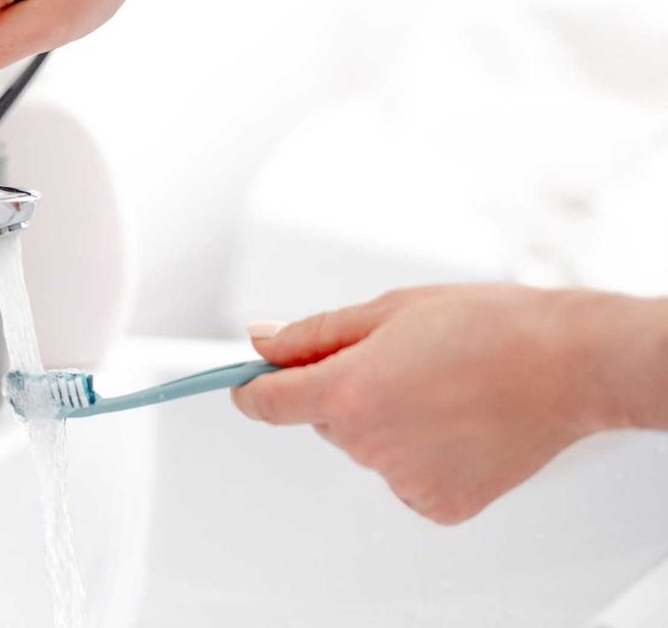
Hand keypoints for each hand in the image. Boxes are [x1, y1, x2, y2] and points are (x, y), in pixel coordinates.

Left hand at [232, 284, 667, 524]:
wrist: (568, 363)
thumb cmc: (488, 327)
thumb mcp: (386, 310)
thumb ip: (313, 334)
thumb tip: (262, 342)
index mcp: (347, 393)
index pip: (268, 403)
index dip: (252, 388)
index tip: (247, 382)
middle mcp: (368, 445)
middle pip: (324, 418)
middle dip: (343, 389)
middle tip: (397, 361)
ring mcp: (403, 479)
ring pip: (365, 446)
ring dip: (384, 420)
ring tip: (439, 387)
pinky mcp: (437, 503)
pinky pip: (402, 475)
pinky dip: (418, 452)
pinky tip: (454, 422)